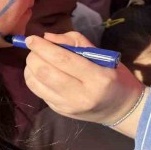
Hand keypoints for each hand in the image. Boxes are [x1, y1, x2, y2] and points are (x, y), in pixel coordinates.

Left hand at [24, 32, 145, 135]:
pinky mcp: (60, 111)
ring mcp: (69, 106)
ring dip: (30, 67)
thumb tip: (47, 37)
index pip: (63, 60)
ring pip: (37, 84)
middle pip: (46, 72)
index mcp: (97, 78)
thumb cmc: (114, 77)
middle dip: (34, 56)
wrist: (120, 109)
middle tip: (34, 47)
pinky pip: (39, 92)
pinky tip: (39, 71)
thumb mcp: (104, 55)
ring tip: (35, 58)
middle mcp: (81, 95)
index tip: (31, 38)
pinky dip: (33, 78)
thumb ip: (76, 42)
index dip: (43, 47)